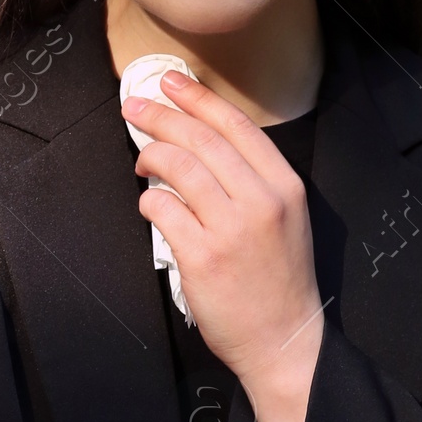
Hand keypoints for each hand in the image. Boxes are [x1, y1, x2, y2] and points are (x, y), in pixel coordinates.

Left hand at [124, 69, 322, 421]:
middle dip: (162, 116)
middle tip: (136, 107)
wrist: (284, 339)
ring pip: (179, 168)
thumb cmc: (278, 280)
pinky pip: (163, 210)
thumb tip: (198, 143)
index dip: (199, 98)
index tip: (172, 82)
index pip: (237, 127)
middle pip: (203, 140)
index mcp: (284, 187)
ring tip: (141, 159)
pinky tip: (150, 204)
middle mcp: (262, 202)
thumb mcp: (285, 219)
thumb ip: (251, 180)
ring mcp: (232, 229)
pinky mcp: (203, 257)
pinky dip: (149, 201)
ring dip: (151, 156)